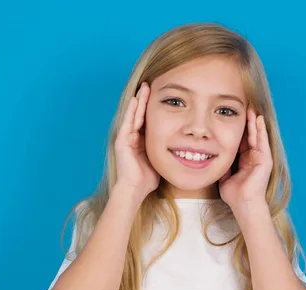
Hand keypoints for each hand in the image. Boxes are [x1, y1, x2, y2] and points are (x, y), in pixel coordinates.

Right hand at [114, 82, 159, 199]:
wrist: (135, 189)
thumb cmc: (147, 179)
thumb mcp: (160, 159)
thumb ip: (165, 151)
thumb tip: (183, 147)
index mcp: (140, 141)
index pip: (146, 119)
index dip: (151, 107)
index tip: (159, 94)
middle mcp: (131, 137)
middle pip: (139, 114)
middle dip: (145, 99)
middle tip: (150, 84)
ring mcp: (125, 138)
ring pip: (133, 115)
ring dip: (139, 101)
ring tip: (144, 87)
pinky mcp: (121, 141)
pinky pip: (128, 122)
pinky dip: (132, 111)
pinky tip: (137, 100)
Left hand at [219, 106, 272, 208]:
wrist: (243, 204)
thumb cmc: (234, 194)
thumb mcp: (224, 176)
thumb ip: (223, 165)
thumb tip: (213, 156)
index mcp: (245, 161)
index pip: (242, 141)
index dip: (239, 129)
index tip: (234, 117)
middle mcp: (254, 158)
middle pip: (251, 136)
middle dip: (247, 122)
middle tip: (244, 107)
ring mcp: (261, 158)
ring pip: (257, 136)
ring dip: (255, 122)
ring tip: (252, 109)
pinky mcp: (265, 160)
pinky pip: (263, 141)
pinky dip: (261, 130)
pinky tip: (259, 120)